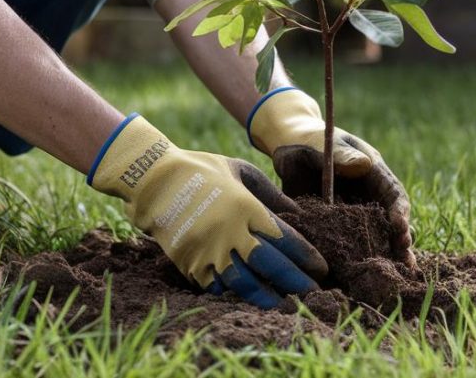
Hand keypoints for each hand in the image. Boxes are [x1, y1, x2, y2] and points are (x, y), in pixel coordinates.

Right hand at [89, 114, 328, 307]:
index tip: (322, 269)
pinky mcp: (189, 261)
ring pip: (244, 283)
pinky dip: (233, 294)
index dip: (307, 257)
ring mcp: (208, 249)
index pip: (286, 239)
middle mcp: (230, 231)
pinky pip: (216, 286)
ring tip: (284, 304)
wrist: (154, 178)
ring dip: (267, 296)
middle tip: (314, 294)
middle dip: (295, 282)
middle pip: (271, 265)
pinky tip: (247, 299)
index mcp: (247, 207)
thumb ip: (271, 194)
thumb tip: (299, 215)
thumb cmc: (202, 170)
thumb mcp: (241, 171)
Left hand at [247, 88, 413, 263]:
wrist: (287, 146)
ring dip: (383, 256)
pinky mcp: (335, 226)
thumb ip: (341, 155)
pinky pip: (346, 244)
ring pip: (373, 237)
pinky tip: (353, 280)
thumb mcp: (324, 142)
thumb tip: (364, 165)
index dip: (400, 211)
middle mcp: (368, 195)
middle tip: (405, 263)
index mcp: (372, 172)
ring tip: (393, 276)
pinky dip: (352, 261)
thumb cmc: (310, 139)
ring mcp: (353, 212)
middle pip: (390, 221)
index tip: (400, 227)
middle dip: (399, 242)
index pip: (393, 193)